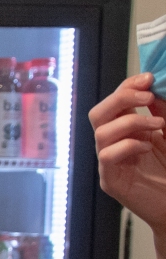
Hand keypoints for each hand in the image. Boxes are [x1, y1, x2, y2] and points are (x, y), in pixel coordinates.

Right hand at [92, 73, 165, 230]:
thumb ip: (164, 113)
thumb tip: (154, 89)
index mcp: (127, 131)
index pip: (115, 102)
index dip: (127, 87)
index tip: (148, 78)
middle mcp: (114, 144)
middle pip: (99, 113)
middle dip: (120, 99)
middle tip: (147, 97)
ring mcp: (110, 163)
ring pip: (101, 133)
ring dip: (131, 123)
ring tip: (158, 125)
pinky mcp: (111, 181)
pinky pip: (107, 156)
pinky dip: (127, 146)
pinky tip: (147, 148)